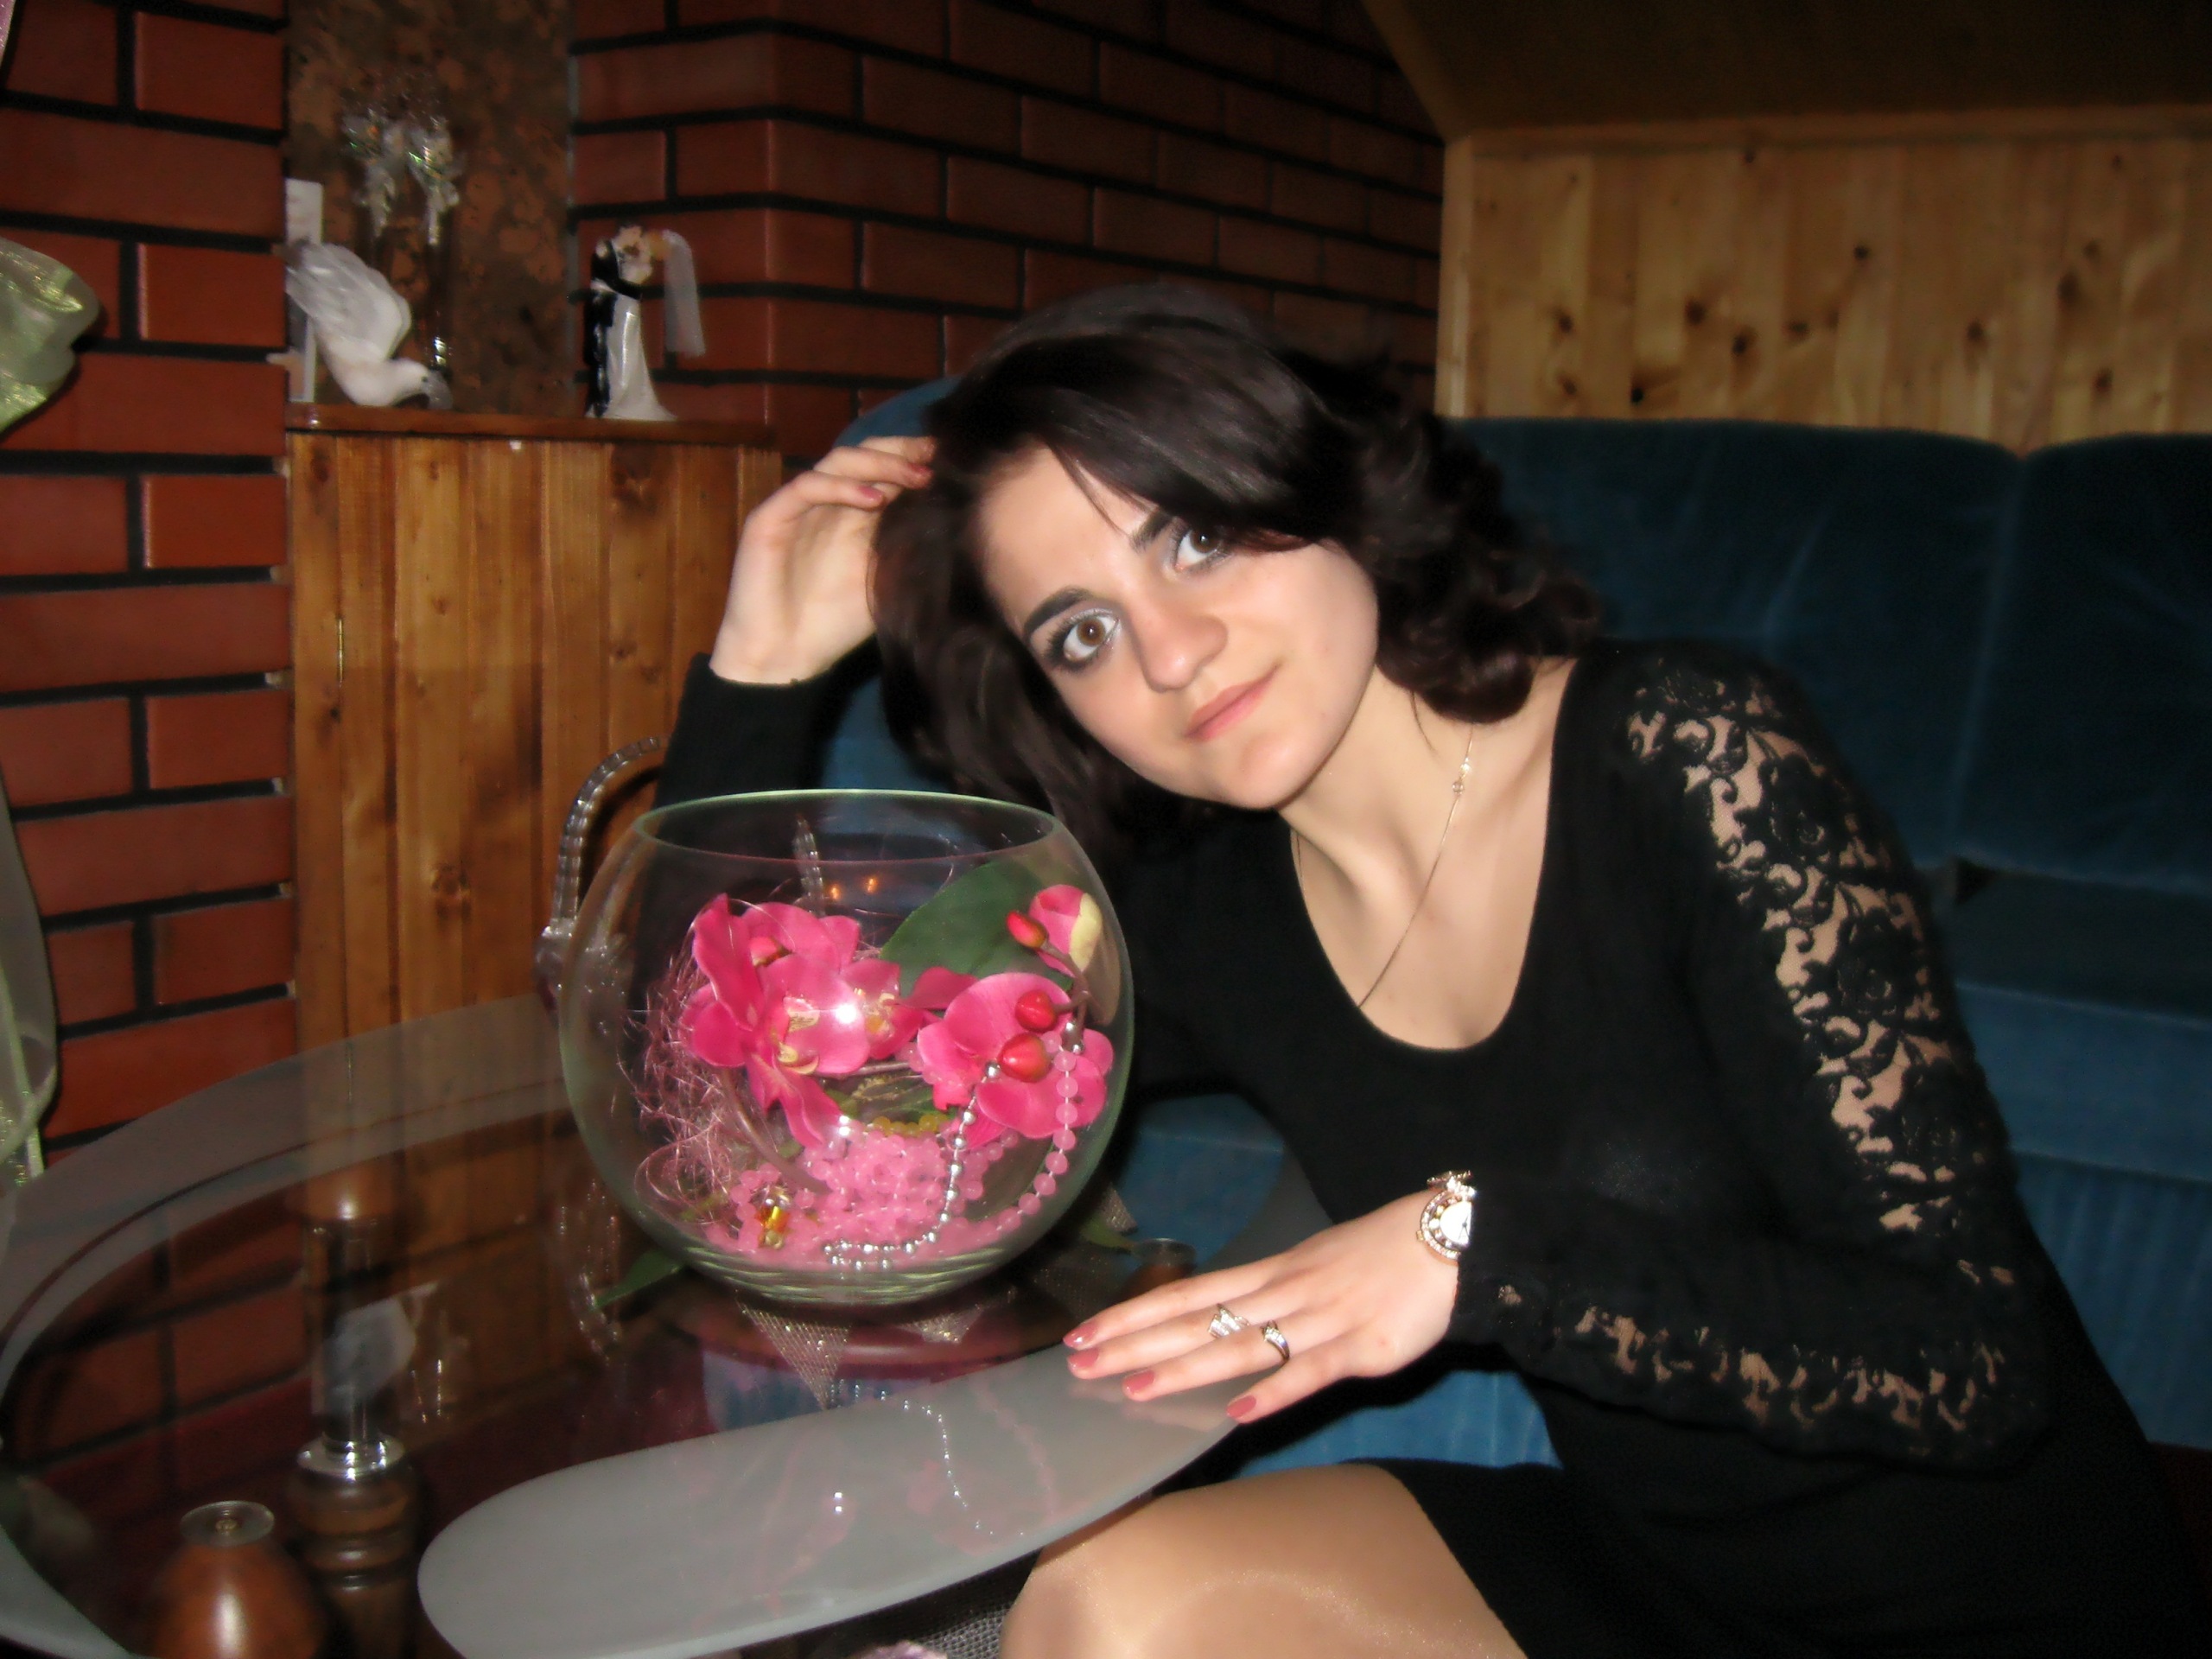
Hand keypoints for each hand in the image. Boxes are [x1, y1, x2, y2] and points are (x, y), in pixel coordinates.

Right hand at [708, 436, 932, 683]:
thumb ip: (908, 545)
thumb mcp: (886, 580)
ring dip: (879, 464)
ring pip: (838, 461)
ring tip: (915, 476)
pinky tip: (875, 499)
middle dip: (902, 451)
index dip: (916, 459)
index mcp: (855, 514)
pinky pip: (806, 486)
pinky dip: (842, 487)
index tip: (952, 459)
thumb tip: (954, 514)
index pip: (886, 470)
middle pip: (865, 454)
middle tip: (935, 457)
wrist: (784, 657)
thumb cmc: (835, 625)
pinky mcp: (770, 517)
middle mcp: (828, 503)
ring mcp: (799, 507)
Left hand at [1062, 1189, 1458, 1421]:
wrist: (1452, 1239)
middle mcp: (1285, 1293)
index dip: (1134, 1313)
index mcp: (1272, 1273)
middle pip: (1199, 1321)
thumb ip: (1273, 1294)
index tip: (1084, 1330)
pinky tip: (1238, 1412)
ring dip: (1186, 1369)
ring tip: (1134, 1387)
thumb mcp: (1316, 1264)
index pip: (1189, 1294)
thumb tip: (1228, 1318)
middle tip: (1079, 1362)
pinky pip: (1311, 1372)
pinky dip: (1275, 1391)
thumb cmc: (1383, 1253)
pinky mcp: (1362, 1348)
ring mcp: (1320, 1321)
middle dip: (1136, 1343)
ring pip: (1242, 1347)